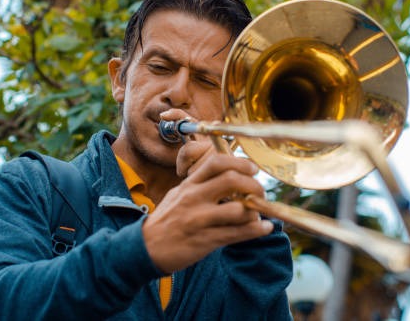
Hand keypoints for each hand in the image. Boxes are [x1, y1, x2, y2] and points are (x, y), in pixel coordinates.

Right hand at [144, 110, 272, 273]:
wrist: (144, 248)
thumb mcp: (178, 195)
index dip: (239, 162)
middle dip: (253, 185)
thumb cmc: (165, 221)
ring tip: (257, 215)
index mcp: (189, 185)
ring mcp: (199, 220)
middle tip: (259, 192)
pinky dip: (256, 230)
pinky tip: (264, 228)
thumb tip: (227, 174)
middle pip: (232, 180)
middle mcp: (194, 198)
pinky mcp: (205, 241)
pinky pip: (237, 234)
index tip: (252, 169)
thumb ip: (199, 184)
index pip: (216, 162)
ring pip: (238, 209)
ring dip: (255, 212)